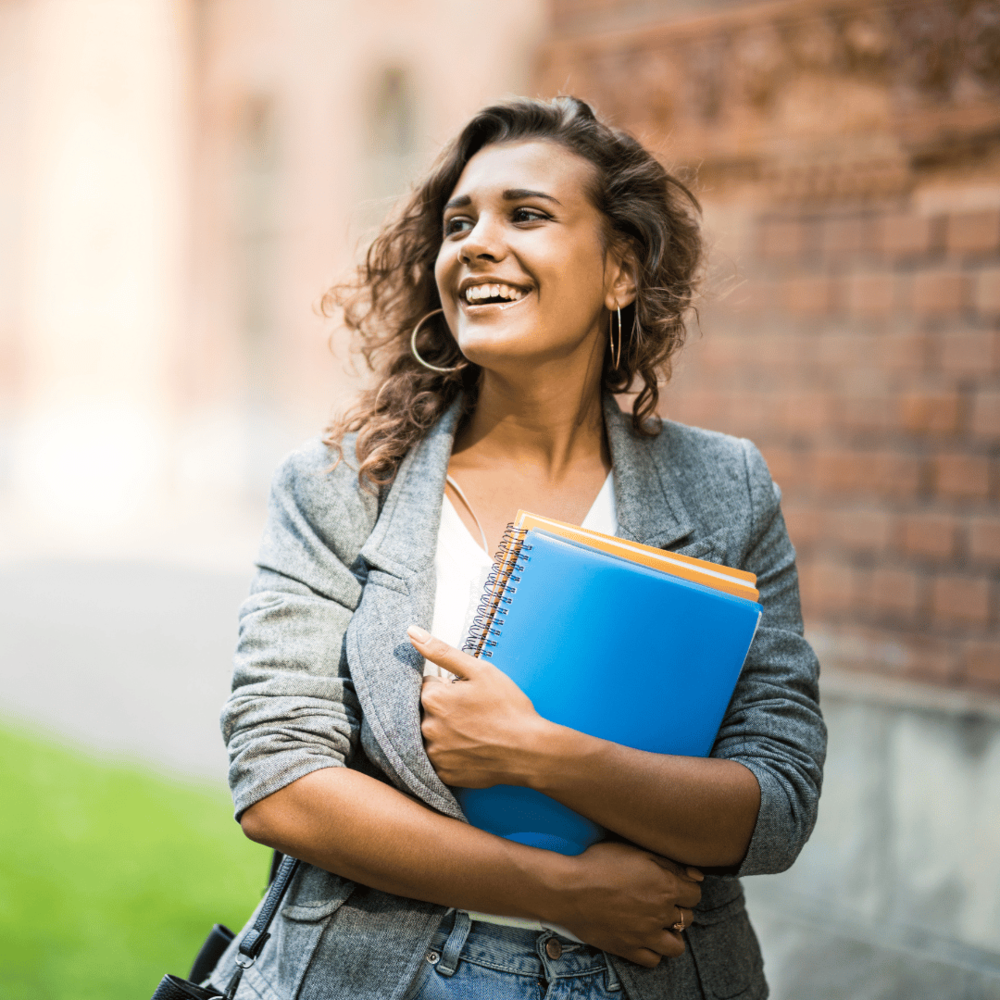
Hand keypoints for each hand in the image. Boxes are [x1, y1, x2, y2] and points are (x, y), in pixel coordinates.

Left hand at [409, 625, 552, 787]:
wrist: (529, 750)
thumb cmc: (508, 708)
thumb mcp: (479, 670)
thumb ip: (442, 651)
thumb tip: (412, 632)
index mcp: (433, 698)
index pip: (428, 685)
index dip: (449, 686)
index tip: (467, 694)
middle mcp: (427, 727)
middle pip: (427, 710)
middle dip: (445, 708)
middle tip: (473, 713)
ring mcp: (434, 753)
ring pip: (431, 733)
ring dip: (445, 730)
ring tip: (473, 731)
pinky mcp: (442, 773)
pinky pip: (437, 757)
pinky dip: (450, 751)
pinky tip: (470, 747)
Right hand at [548, 841, 703, 966]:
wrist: (570, 889)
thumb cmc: (600, 863)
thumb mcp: (635, 851)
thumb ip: (669, 863)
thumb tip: (697, 876)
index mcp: (666, 887)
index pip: (695, 894)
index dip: (686, 886)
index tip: (674, 882)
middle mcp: (661, 914)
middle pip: (687, 917)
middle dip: (679, 907)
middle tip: (662, 899)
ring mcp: (646, 936)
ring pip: (676, 945)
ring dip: (672, 933)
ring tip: (659, 922)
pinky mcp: (629, 950)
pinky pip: (653, 960)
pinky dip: (654, 951)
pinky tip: (645, 938)